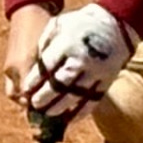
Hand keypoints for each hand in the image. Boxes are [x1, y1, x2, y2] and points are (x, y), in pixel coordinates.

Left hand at [8, 1, 131, 120]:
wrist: (116, 23)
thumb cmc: (81, 23)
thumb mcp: (59, 24)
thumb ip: (45, 44)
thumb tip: (35, 66)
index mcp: (67, 44)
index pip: (46, 67)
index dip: (34, 81)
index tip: (26, 90)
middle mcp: (81, 59)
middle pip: (59, 84)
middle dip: (44, 97)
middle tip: (35, 105)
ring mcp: (96, 71)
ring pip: (76, 95)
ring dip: (60, 107)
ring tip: (49, 113)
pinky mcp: (107, 80)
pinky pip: (94, 100)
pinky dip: (81, 111)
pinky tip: (70, 118)